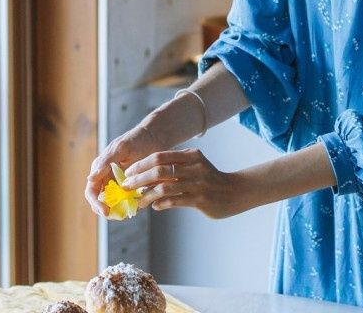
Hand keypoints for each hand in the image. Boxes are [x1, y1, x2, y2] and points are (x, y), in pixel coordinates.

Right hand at [85, 125, 162, 217]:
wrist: (155, 137)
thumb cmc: (137, 139)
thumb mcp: (121, 148)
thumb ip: (105, 163)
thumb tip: (90, 178)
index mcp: (100, 168)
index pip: (91, 191)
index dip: (96, 203)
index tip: (106, 211)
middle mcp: (107, 177)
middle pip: (100, 201)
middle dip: (107, 210)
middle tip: (119, 216)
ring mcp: (119, 182)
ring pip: (113, 203)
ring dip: (118, 210)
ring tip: (128, 213)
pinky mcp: (131, 186)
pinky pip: (127, 200)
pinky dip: (130, 205)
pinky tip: (138, 206)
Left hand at [120, 148, 244, 219]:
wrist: (235, 191)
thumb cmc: (210, 178)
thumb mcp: (195, 165)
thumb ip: (175, 166)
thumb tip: (147, 175)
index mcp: (191, 155)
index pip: (159, 156)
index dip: (141, 164)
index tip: (129, 173)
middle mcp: (194, 167)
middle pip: (159, 170)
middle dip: (139, 179)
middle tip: (127, 187)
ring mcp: (198, 183)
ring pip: (164, 187)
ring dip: (147, 195)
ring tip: (139, 201)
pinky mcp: (200, 199)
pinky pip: (174, 201)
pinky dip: (161, 204)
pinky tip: (155, 206)